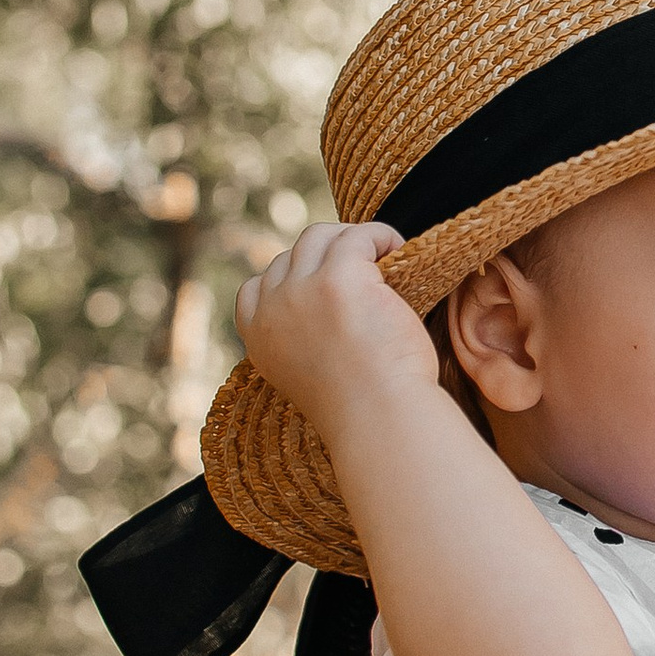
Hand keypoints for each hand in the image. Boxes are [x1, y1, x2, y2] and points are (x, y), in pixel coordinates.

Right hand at [234, 218, 441, 434]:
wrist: (379, 419)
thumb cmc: (364, 406)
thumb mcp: (312, 374)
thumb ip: (305, 339)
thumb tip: (333, 306)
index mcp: (259, 338)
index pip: (256, 287)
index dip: (291, 277)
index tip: (323, 284)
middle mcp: (272, 310)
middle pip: (292, 254)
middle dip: (328, 254)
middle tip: (366, 267)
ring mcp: (302, 290)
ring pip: (320, 238)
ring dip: (353, 239)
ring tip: (385, 255)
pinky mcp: (339, 278)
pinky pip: (357, 236)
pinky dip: (379, 236)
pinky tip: (398, 250)